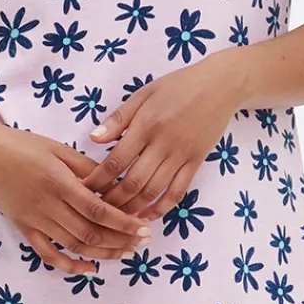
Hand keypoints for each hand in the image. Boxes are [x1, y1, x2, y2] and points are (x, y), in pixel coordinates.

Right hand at [0, 123, 150, 273]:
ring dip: (102, 254)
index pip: (99, 211)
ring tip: (124, 254)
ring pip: (73, 246)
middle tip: (142, 243)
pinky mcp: (24, 228)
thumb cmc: (23, 145)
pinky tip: (89, 269)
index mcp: (60, 182)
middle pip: (90, 232)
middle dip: (120, 241)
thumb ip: (88, 169)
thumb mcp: (59, 149)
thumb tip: (116, 186)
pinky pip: (47, 254)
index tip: (144, 229)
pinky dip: (69, 265)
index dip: (124, 224)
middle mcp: (48, 205)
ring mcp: (34, 220)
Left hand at [79, 54, 247, 215]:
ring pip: (153, 191)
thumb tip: (92, 139)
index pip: (115, 160)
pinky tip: (148, 216)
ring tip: (118, 218)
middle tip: (97, 210)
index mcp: (145, 124)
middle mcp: (162, 143)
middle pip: (133, 182)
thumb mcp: (143, 94)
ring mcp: (181, 155)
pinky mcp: (196, 162)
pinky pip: (178, 191)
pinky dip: (162, 208)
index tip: (84, 190)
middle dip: (112, 200)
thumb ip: (118, 119)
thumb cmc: (178, 86)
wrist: (220, 86)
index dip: (98, 180)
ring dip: (134, 209)